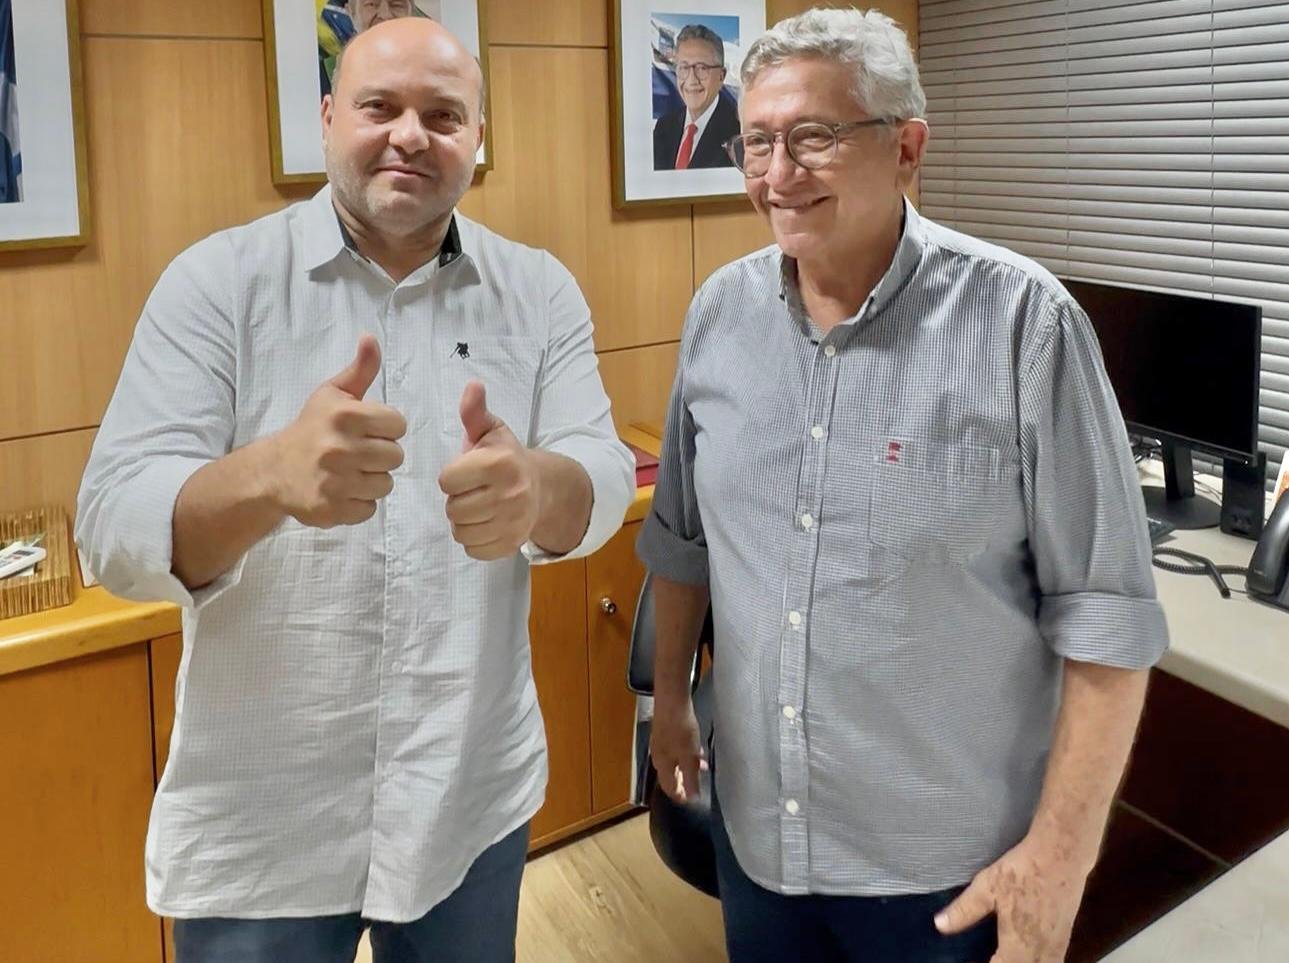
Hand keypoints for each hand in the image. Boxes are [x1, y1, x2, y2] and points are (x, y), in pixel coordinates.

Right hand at [268, 335, 406, 527]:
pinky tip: (342, 491)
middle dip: (381, 455)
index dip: (387, 428)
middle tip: (359, 453)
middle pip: (395, 456)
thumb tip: (371, 338)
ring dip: (372, 480)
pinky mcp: (331, 509)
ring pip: (386, 484)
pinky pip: (370, 509)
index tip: (368, 430)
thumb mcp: (333, 394)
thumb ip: (360, 370)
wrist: (274, 470)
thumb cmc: (311, 428)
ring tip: (351, 472)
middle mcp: (339, 448)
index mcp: (344, 416)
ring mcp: (335, 481)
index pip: (397, 425)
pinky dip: (360, 503)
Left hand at [438, 381, 538, 559]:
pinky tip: (486, 523)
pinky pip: (473, 549)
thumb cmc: (507, 458)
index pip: (447, 481)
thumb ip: (475, 412)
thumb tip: (472, 386)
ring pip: (460, 531)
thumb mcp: (492, 431)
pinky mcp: (512, 544)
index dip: (452, 476)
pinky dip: (474, 540)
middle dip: (458, 499)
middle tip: (473, 491)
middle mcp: (510, 494)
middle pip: (453, 508)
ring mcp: (513, 522)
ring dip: (463, 521)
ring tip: (478, 507)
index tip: (467, 472)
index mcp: (499, 464)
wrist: (543, 488)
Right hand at [650, 693, 706, 802]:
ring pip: (673, 762)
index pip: (668, 788)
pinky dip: (685, 755)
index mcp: (662, 766)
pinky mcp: (664, 732)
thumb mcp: (690, 757)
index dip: (680, 796)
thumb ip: (691, 778)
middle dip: (684, 782)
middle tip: (698, 784)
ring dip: (686, 767)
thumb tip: (693, 798)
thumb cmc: (681, 730)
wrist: (672, 701)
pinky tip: (696, 749)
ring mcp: (660, 744)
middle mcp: (658, 756)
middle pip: (670, 776)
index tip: (692, 800)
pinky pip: (675, 751)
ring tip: (702, 765)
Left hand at [934, 836, 1088, 962]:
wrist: (1062, 853)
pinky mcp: (1064, 937)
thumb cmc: (1022, 870)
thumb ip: (964, 910)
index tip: (967, 961)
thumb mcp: (987, 887)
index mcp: (1019, 947)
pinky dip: (1034, 960)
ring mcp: (1057, 947)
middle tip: (983, 955)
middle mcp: (1042, 953)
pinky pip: (1049, 960)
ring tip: (999, 954)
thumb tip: (939, 925)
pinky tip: (1020, 951)